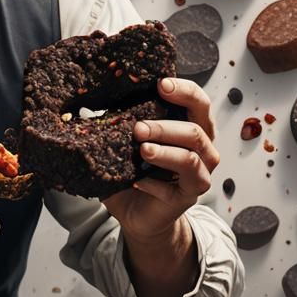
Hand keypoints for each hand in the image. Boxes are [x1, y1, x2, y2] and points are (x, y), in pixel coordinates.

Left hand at [103, 76, 219, 242]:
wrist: (136, 211)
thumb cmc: (134, 170)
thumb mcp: (127, 141)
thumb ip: (122, 121)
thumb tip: (93, 98)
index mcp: (190, 126)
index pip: (198, 102)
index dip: (185, 91)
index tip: (161, 85)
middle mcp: (202, 148)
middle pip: (198, 129)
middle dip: (165, 126)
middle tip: (138, 128)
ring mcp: (199, 173)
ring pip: (191, 157)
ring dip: (164, 151)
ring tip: (142, 149)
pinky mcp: (188, 196)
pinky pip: (177, 186)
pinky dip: (155, 183)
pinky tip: (136, 181)